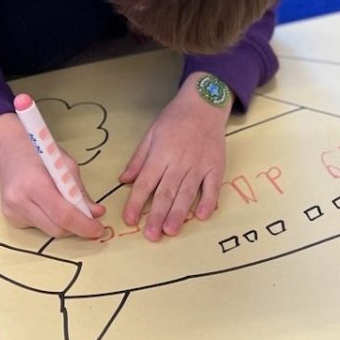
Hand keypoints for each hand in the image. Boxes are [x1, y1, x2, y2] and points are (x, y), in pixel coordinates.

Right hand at [0, 113, 105, 238]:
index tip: (99, 229)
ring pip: (48, 231)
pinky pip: (38, 227)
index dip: (84, 225)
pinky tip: (48, 204)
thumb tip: (97, 213)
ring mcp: (12, 212)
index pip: (63, 215)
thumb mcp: (65, 164)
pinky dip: (50, 220)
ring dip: (64, 224)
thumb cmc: (39, 152)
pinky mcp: (10, 218)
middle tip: (91, 220)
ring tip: (68, 206)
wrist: (7, 151)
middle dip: (77, 228)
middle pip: (56, 229)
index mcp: (34, 184)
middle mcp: (19, 201)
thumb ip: (80, 191)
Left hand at [120, 73, 230, 240]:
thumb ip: (138, 159)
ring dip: (179, 213)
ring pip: (187, 193)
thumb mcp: (151, 134)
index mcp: (160, 155)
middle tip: (151, 236)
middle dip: (157, 216)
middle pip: (165, 193)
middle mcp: (179, 162)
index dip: (136, 203)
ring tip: (171, 230)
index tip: (130, 220)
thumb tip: (123, 180)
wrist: (204, 104)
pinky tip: (202, 216)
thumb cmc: (175, 119)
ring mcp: (199, 165)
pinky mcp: (216, 166)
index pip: (145, 183)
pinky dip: (208, 201)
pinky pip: (212, 187)